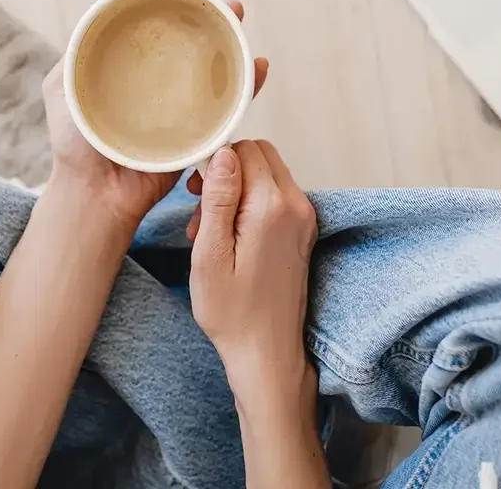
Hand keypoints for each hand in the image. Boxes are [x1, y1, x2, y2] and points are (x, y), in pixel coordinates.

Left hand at [42, 0, 269, 234]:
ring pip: (213, 59)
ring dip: (229, 30)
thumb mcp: (60, 90)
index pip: (149, 20)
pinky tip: (257, 64)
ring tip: (235, 9)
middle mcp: (158, 78)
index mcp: (128, 65)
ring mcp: (182, 102)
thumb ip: (72, 56)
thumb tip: (92, 17)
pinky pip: (231, 103)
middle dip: (201, 3)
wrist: (96, 193)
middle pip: (186, 31)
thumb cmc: (74, 146)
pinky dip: (249, 82)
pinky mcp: (202, 129)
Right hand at [188, 140, 317, 402]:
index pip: (244, 149)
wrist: (266, 351)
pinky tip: (229, 238)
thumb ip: (218, 197)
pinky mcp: (302, 231)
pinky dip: (249, 206)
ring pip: (265, 175)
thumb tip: (223, 152)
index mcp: (272, 207)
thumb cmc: (232, 312)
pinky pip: (273, 197)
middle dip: (226, 173)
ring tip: (211, 232)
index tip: (196, 194)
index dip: (214, 164)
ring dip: (235, 192)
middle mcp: (296, 206)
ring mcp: (304, 219)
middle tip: (201, 212)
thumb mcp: (210, 253)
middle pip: (259, 156)